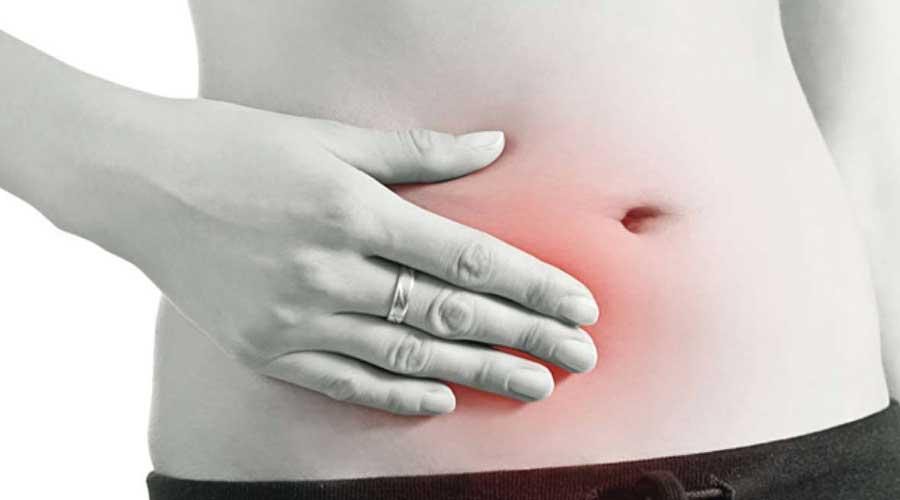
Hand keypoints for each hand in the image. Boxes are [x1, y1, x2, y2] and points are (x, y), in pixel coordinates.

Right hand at [118, 99, 598, 414]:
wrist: (138, 183)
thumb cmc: (236, 147)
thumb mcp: (328, 137)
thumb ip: (417, 153)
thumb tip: (493, 146)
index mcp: (353, 211)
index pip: (467, 257)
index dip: (530, 285)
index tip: (579, 306)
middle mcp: (330, 271)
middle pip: (449, 312)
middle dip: (524, 337)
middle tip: (580, 359)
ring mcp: (296, 316)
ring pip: (408, 352)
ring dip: (478, 373)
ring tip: (533, 387)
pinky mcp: (267, 347)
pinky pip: (344, 379)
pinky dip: (397, 392)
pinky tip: (442, 400)